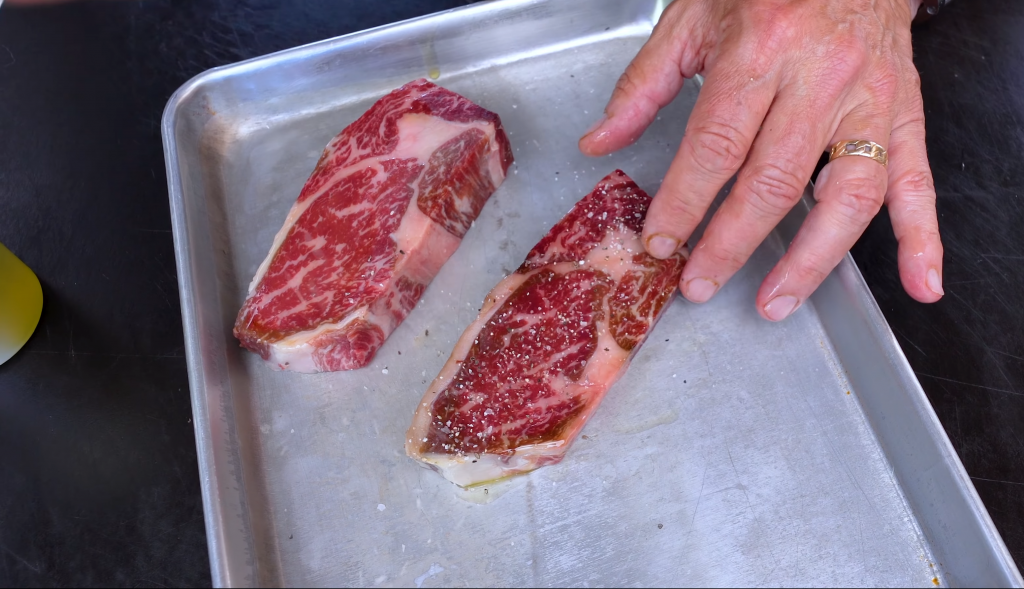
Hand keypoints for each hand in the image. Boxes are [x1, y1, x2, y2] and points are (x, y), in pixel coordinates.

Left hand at [580, 0, 942, 320]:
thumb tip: (600, 142)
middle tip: (699, 282)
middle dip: (731, 243)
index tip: (661, 241)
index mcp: (761, 49)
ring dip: (810, 260)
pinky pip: (917, 181)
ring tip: (774, 301)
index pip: (717, 145)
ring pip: (847, 195)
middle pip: (775, 180)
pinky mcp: (905, 113)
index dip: (685, 202)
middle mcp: (821, 77)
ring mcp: (870, 100)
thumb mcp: (691, 19)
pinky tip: (919, 283)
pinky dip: (922, 238)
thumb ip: (643, 85)